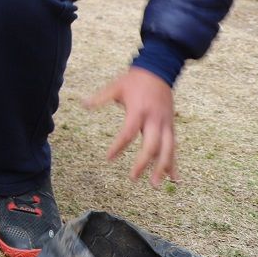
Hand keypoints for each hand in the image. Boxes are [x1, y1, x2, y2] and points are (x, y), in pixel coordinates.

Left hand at [85, 67, 177, 186]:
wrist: (159, 71)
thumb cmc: (135, 80)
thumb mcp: (116, 87)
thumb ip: (100, 97)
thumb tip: (82, 104)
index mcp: (139, 111)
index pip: (128, 133)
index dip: (118, 146)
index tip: (108, 158)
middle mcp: (155, 120)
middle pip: (152, 146)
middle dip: (143, 163)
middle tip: (133, 178)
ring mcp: (165, 124)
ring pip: (167, 150)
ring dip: (162, 168)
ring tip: (155, 185)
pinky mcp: (171, 126)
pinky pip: (174, 147)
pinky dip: (174, 162)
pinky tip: (175, 178)